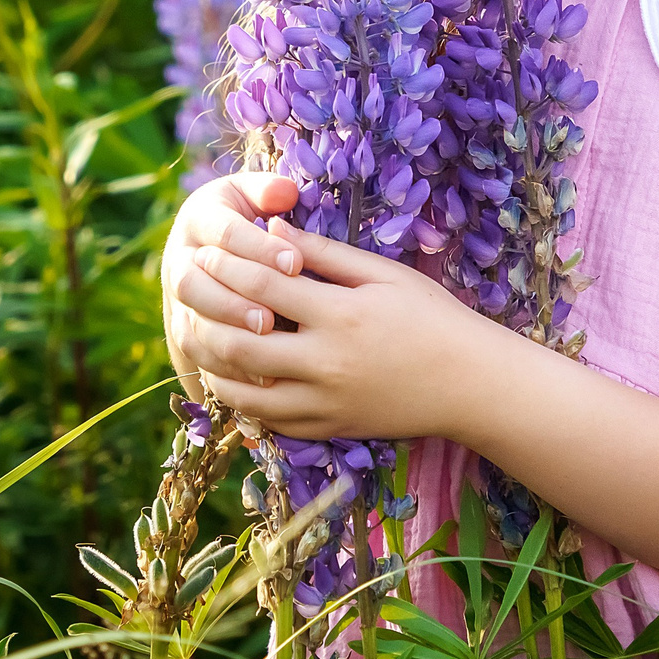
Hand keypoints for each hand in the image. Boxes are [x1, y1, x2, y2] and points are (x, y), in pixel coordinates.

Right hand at [160, 172, 302, 396]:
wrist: (217, 249)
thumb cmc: (250, 215)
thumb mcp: (256, 195)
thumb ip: (269, 191)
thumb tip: (286, 191)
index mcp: (199, 217)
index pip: (225, 233)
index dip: (259, 248)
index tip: (295, 263)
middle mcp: (179, 256)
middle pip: (193, 282)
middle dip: (232, 300)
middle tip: (273, 316)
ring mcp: (176, 296)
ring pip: (189, 319)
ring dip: (225, 334)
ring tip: (266, 343)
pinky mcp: (182, 326)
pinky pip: (194, 350)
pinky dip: (222, 363)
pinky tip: (256, 372)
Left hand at [177, 217, 496, 442]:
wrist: (470, 384)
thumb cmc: (432, 317)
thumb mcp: (383, 274)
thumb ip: (324, 253)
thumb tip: (273, 230)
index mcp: (341, 314)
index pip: (263, 285)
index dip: (227, 264)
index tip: (205, 249)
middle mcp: (326, 362)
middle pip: (240, 340)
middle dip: (206, 312)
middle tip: (188, 291)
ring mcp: (325, 402)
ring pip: (244, 390)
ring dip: (215, 362)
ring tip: (202, 335)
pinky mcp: (328, 429)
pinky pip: (268, 422)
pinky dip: (242, 400)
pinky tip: (233, 376)